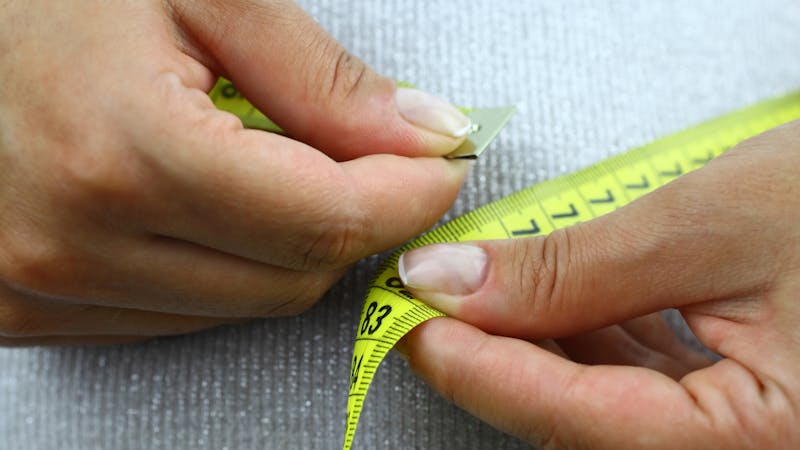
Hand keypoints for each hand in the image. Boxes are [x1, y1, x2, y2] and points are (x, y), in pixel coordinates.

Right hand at [0, 0, 470, 345]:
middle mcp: (74, 245)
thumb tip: (424, 138)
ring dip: (285, 244)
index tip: (439, 165)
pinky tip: (205, 202)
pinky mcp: (29, 310)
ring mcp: (43, 290)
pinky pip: (180, 316)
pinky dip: (223, 266)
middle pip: (293, 277)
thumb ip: (321, 80)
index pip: (323, 222)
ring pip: (243, 306)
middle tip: (363, 157)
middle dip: (352, 219)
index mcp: (122, 153)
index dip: (405, 196)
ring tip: (260, 162)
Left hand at [397, 120, 799, 447]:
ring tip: (484, 288)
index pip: (575, 418)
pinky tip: (554, 299)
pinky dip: (585, 338)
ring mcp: (744, 437)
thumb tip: (458, 285)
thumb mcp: (713, 225)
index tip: (411, 322)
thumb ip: (577, 268)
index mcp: (764, 444)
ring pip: (604, 403)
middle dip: (498, 355)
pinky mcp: (739, 404)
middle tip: (432, 301)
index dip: (478, 368)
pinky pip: (639, 384)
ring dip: (536, 344)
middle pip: (581, 420)